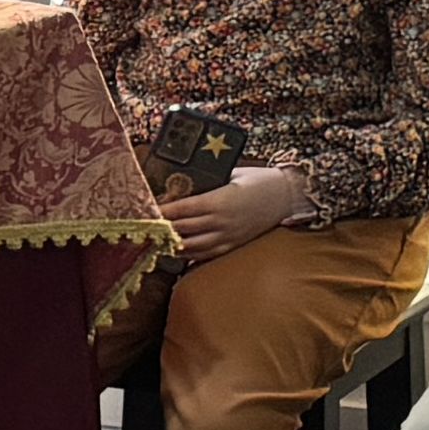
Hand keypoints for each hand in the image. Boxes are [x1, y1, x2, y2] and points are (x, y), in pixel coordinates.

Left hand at [158, 164, 306, 265]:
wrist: (288, 196)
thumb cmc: (259, 180)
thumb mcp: (231, 174)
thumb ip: (207, 182)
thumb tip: (179, 183)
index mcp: (219, 201)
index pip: (181, 210)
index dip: (160, 212)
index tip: (144, 210)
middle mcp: (221, 222)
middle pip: (181, 229)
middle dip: (160, 228)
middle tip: (141, 227)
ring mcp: (227, 237)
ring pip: (190, 247)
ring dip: (170, 244)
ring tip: (152, 240)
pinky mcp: (233, 245)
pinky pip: (205, 255)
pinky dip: (187, 254)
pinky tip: (174, 250)